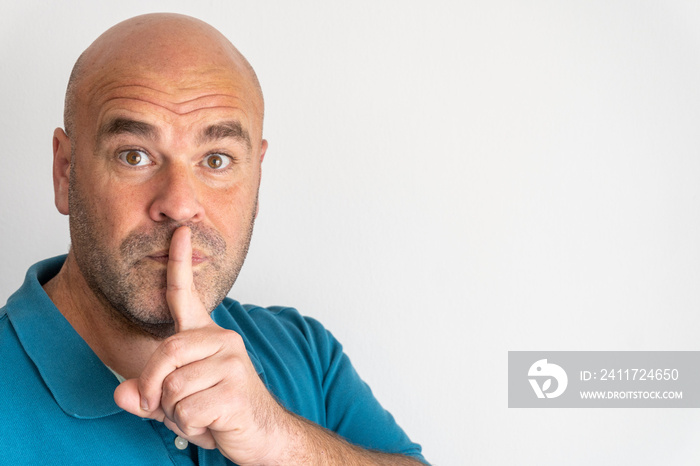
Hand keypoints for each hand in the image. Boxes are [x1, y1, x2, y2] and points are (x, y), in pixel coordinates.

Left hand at [114, 226, 289, 463]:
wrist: (261, 435)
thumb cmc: (218, 412)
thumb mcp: (174, 402)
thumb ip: (146, 395)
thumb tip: (121, 394)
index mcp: (206, 335)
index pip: (186, 294)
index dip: (178, 263)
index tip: (179, 231)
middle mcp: (222, 340)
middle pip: (165, 353)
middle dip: (152, 387)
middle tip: (157, 405)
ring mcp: (231, 362)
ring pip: (173, 386)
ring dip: (175, 411)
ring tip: (200, 413)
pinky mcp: (235, 388)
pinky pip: (187, 409)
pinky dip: (190, 425)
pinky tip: (212, 422)